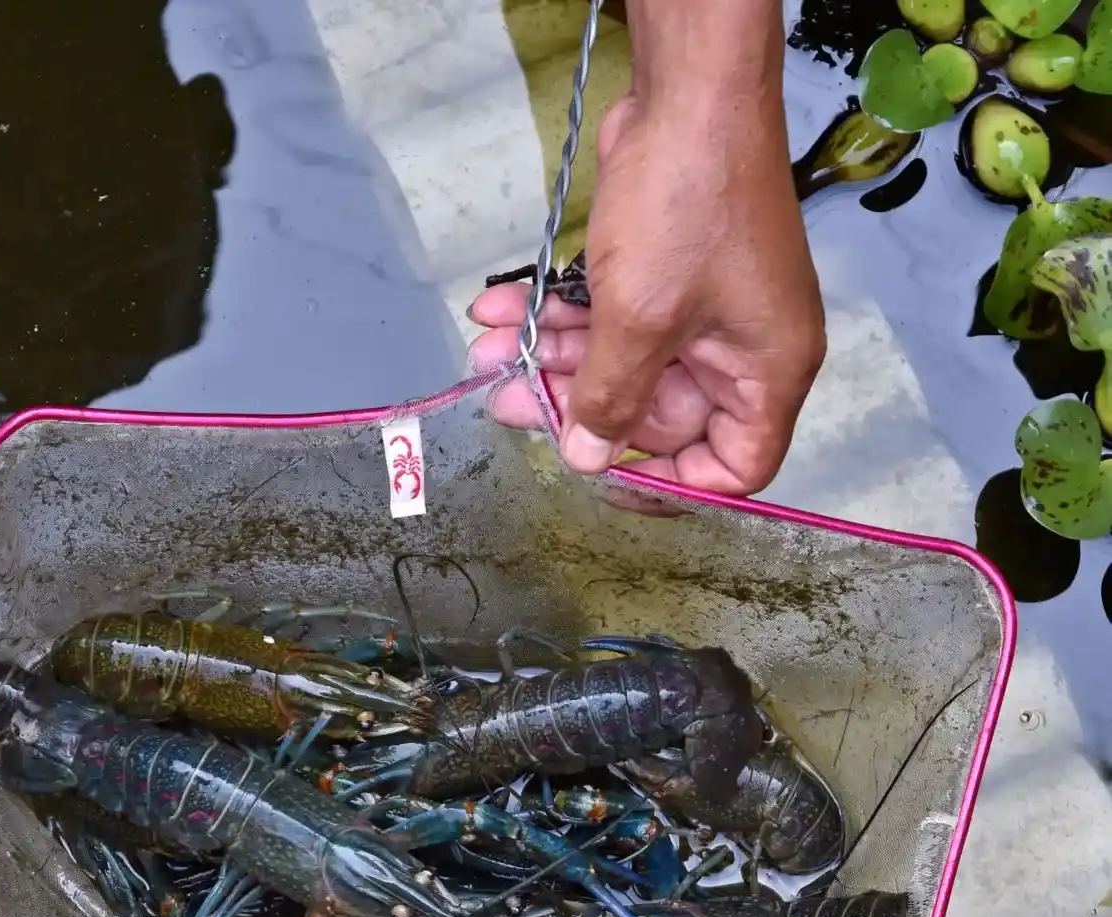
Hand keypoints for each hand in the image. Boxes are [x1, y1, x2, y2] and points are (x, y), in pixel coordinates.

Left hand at [467, 85, 825, 496]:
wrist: (689, 96)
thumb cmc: (687, 208)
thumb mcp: (641, 319)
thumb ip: (611, 398)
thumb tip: (588, 459)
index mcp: (766, 371)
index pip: (734, 464)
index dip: (671, 482)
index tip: (600, 471)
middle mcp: (741, 347)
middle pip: (655, 413)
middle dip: (577, 405)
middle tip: (508, 400)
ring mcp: (702, 309)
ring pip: (620, 361)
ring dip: (552, 357)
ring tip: (487, 353)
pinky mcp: (665, 273)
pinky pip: (610, 316)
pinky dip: (561, 315)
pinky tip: (503, 310)